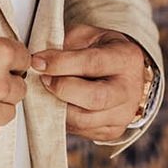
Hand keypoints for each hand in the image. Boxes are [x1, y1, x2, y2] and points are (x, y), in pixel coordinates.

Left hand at [31, 25, 147, 141]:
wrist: (124, 72)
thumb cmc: (102, 50)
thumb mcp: (87, 36)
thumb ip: (66, 45)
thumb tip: (39, 61)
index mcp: (126, 58)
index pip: (92, 63)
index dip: (61, 63)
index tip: (37, 62)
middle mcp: (129, 90)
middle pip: (94, 98)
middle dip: (61, 89)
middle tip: (43, 79)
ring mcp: (123, 115)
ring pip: (84, 120)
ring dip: (57, 107)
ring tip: (46, 92)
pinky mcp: (112, 132)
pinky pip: (81, 130)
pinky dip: (62, 118)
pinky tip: (56, 103)